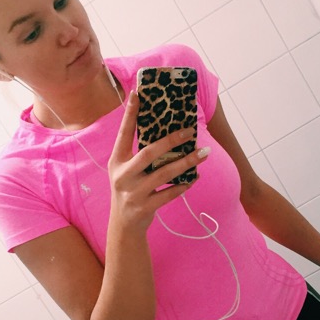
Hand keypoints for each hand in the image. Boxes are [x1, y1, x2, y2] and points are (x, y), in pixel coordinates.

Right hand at [108, 90, 209, 230]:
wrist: (123, 226)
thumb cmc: (129, 191)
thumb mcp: (126, 171)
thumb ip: (139, 154)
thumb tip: (167, 132)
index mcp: (116, 161)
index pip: (124, 133)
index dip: (130, 114)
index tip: (137, 93)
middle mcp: (122, 175)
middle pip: (148, 152)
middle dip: (171, 140)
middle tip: (190, 130)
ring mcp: (133, 193)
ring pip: (164, 173)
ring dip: (186, 162)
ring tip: (203, 154)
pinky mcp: (144, 207)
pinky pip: (169, 194)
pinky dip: (183, 185)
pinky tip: (195, 178)